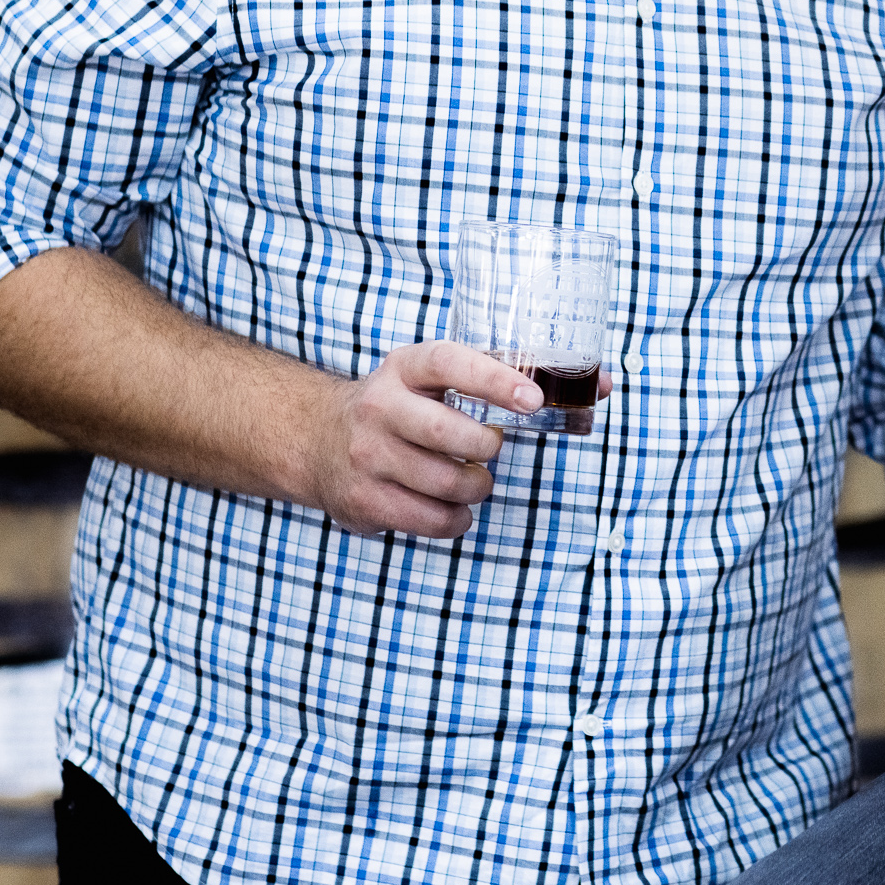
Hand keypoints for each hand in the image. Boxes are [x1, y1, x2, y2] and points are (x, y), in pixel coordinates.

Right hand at [306, 341, 540, 537]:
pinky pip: (431, 520)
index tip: (532, 400)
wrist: (318, 439)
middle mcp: (378, 409)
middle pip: (448, 433)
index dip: (495, 380)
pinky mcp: (363, 500)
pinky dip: (456, 518)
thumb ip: (480, 375)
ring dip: (476, 487)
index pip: (449, 364)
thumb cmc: (396, 406)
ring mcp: (367, 457)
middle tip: (491, 448)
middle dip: (486, 447)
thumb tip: (565, 389)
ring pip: (445, 483)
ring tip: (475, 481)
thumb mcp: (423, 376)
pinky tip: (454, 506)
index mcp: (403, 369)